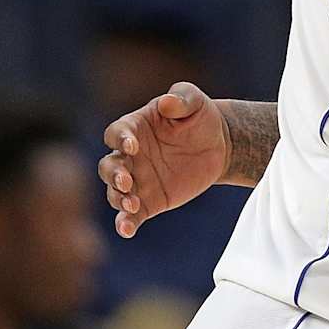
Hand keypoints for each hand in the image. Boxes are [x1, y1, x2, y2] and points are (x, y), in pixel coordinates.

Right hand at [99, 82, 229, 237]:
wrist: (219, 145)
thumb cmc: (200, 117)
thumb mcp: (195, 102)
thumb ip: (182, 97)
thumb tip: (166, 103)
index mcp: (134, 129)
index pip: (116, 133)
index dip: (120, 139)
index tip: (133, 146)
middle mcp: (129, 156)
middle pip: (109, 166)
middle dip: (114, 175)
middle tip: (127, 181)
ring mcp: (137, 180)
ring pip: (115, 193)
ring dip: (119, 199)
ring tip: (132, 204)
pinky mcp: (149, 202)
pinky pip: (131, 215)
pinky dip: (125, 223)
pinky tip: (126, 230)